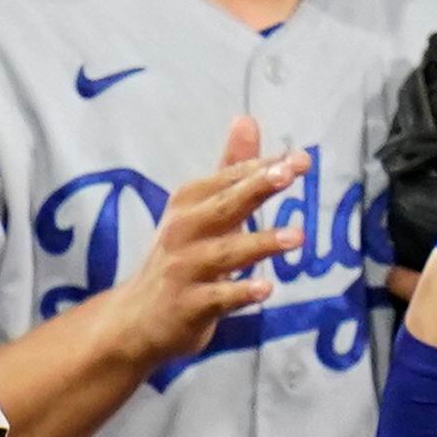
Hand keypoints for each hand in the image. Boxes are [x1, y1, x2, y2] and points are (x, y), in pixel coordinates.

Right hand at [110, 116, 309, 373]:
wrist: (137, 318)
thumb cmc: (180, 257)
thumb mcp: (200, 209)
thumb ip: (230, 168)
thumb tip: (246, 119)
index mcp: (189, 202)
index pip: (230, 179)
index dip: (263, 168)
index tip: (300, 160)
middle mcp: (183, 230)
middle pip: (225, 206)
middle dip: (257, 188)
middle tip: (290, 173)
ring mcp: (184, 269)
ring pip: (226, 253)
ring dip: (260, 243)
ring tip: (296, 236)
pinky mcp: (188, 306)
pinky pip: (218, 298)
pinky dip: (240, 293)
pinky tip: (266, 289)